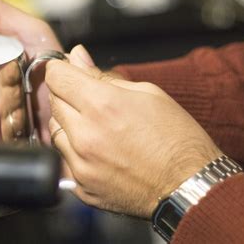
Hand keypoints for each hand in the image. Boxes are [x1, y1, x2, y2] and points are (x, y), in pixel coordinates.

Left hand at [46, 45, 222, 217]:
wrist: (190, 187)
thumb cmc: (177, 139)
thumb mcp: (147, 93)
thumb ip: (103, 75)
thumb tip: (77, 56)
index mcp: (102, 105)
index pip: (56, 76)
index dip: (61, 69)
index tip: (66, 71)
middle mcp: (85, 135)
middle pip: (53, 101)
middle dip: (66, 94)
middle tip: (91, 99)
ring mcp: (80, 163)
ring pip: (55, 130)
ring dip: (68, 122)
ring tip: (98, 127)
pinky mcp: (81, 185)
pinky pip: (64, 158)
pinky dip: (75, 150)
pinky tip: (99, 150)